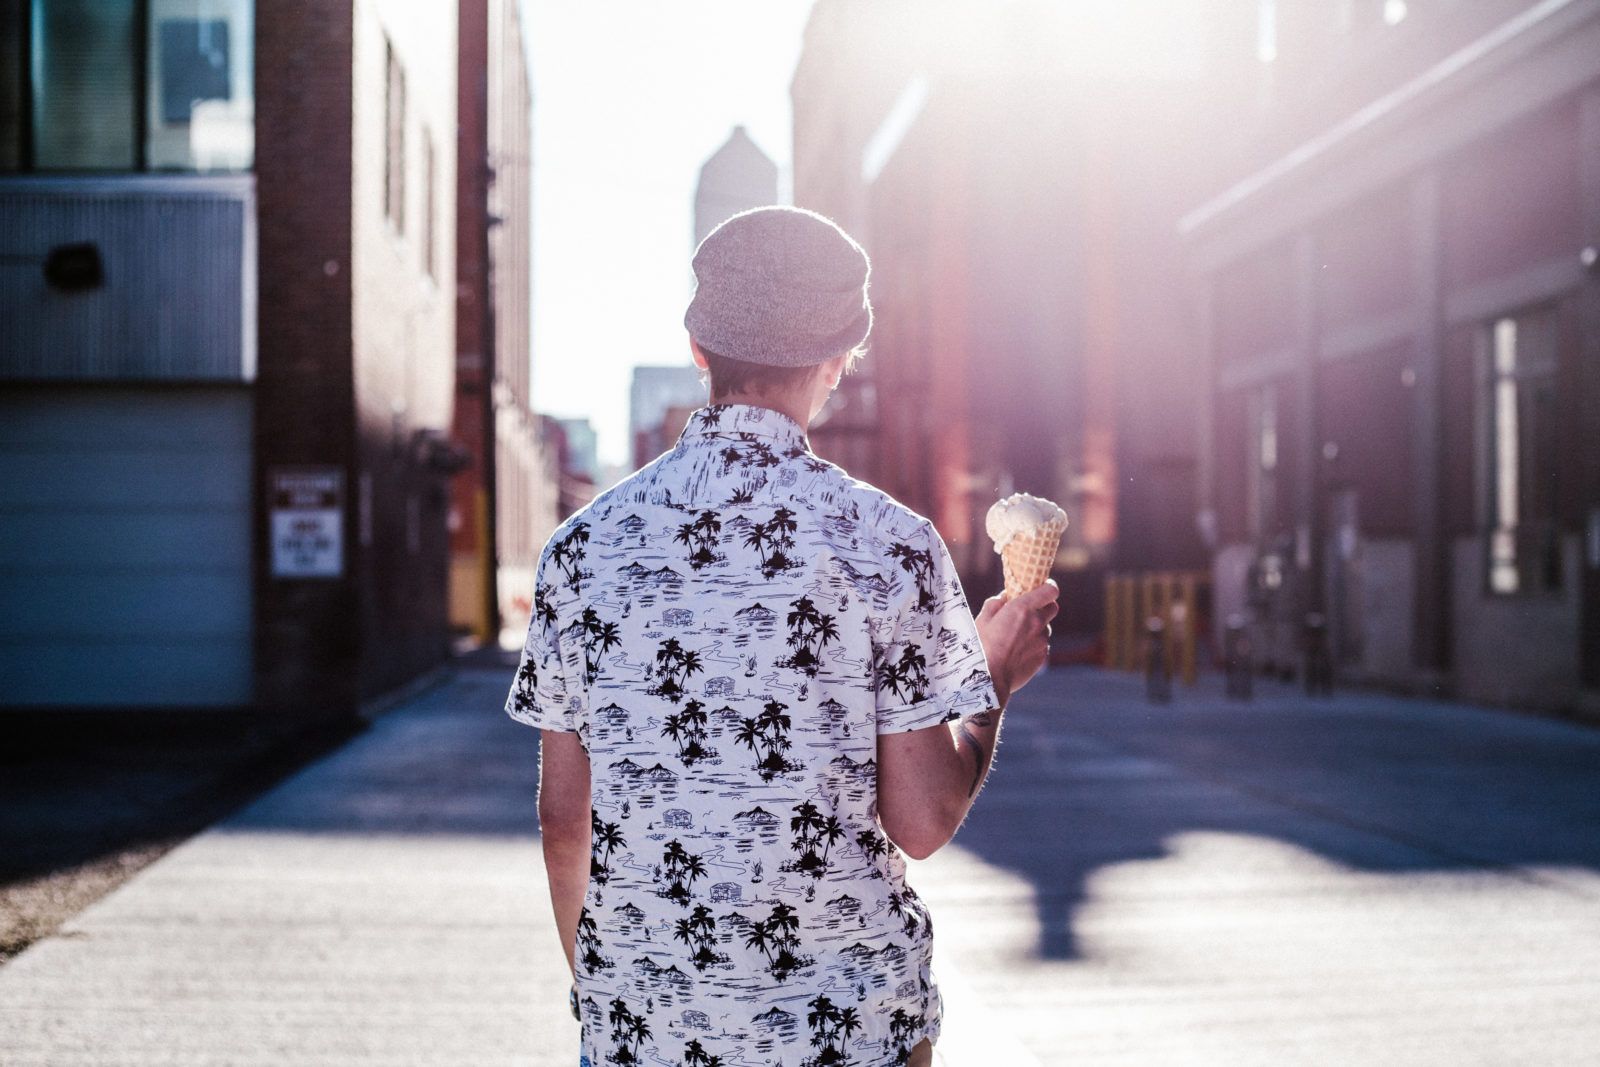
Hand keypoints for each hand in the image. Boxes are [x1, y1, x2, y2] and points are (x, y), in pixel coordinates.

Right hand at [974, 581, 1058, 705]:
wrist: (989, 678)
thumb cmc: (981, 646)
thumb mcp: (983, 618)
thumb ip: (996, 603)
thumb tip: (1005, 597)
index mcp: (1023, 608)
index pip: (1051, 590)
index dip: (1048, 586)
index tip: (1040, 586)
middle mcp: (1038, 623)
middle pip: (1053, 607)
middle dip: (1044, 605)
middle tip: (1028, 610)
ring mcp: (1042, 641)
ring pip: (1046, 628)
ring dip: (1036, 627)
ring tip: (1016, 636)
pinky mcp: (1043, 657)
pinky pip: (1042, 645)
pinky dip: (1033, 644)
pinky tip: (1017, 651)